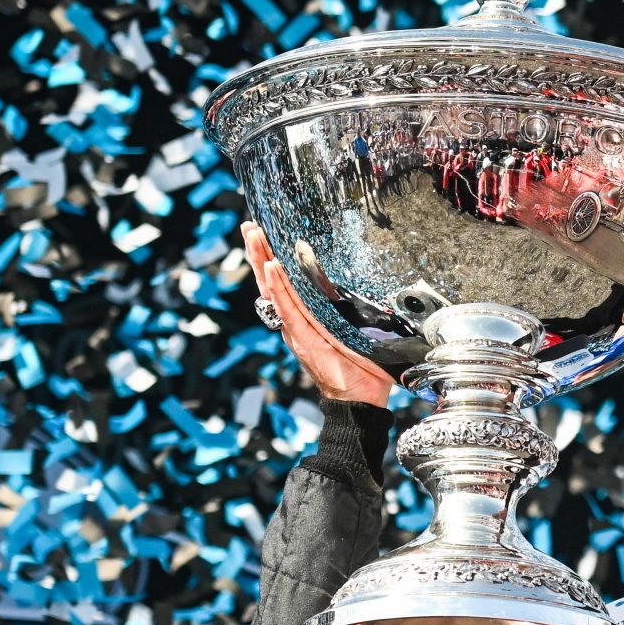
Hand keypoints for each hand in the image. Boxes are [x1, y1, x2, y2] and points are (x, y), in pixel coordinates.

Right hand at [244, 222, 393, 407]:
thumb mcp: (356, 330)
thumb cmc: (361, 369)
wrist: (358, 400)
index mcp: (307, 318)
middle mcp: (296, 321)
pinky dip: (278, 288)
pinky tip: (271, 268)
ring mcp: (296, 328)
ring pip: (274, 289)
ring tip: (253, 235)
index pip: (286, 282)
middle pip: (272, 281)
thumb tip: (373, 288)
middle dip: (259, 252)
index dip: (273, 258)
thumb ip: (354, 312)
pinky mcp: (303, 337)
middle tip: (249, 224)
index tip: (266, 232)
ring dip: (263, 260)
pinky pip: (287, 309)